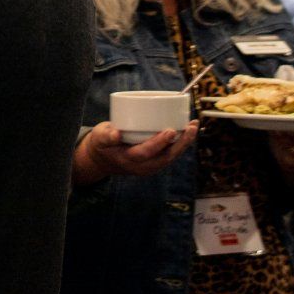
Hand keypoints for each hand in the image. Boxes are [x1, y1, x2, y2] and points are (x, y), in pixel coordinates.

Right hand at [73, 121, 198, 185]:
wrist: (103, 160)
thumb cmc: (102, 144)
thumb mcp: (99, 138)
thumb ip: (107, 136)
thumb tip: (116, 134)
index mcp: (128, 159)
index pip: (146, 153)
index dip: (159, 143)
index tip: (170, 131)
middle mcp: (142, 167)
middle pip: (165, 157)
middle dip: (180, 143)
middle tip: (190, 127)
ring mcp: (150, 167)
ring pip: (171, 157)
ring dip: (184, 143)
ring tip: (194, 127)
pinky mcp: (155, 163)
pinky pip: (170, 155)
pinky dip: (181, 144)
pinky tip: (188, 131)